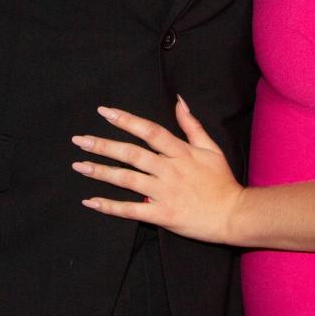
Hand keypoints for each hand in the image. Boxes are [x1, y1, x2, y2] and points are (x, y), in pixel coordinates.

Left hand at [72, 97, 243, 242]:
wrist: (234, 214)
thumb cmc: (222, 181)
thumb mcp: (211, 147)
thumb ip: (192, 125)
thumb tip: (178, 101)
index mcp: (180, 152)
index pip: (149, 131)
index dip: (126, 120)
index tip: (104, 112)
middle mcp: (169, 170)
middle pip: (132, 154)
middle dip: (104, 145)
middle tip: (80, 140)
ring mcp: (165, 192)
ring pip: (127, 180)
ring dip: (101, 172)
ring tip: (80, 166)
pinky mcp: (163, 214)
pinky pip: (132, 210)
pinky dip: (110, 206)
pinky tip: (91, 201)